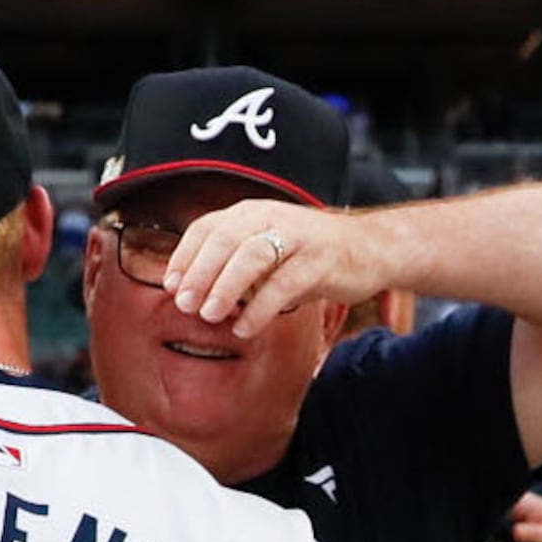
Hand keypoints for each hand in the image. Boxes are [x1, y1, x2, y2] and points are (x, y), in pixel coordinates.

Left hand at [161, 199, 390, 336]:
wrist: (370, 248)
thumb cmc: (310, 254)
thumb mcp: (268, 249)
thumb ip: (235, 264)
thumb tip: (194, 292)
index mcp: (253, 213)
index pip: (207, 227)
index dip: (185, 256)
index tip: (170, 285)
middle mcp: (272, 217)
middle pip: (225, 240)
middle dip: (199, 273)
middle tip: (183, 304)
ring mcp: (297, 238)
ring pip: (252, 257)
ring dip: (225, 287)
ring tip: (209, 315)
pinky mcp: (319, 262)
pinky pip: (283, 285)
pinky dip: (259, 309)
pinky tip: (245, 328)